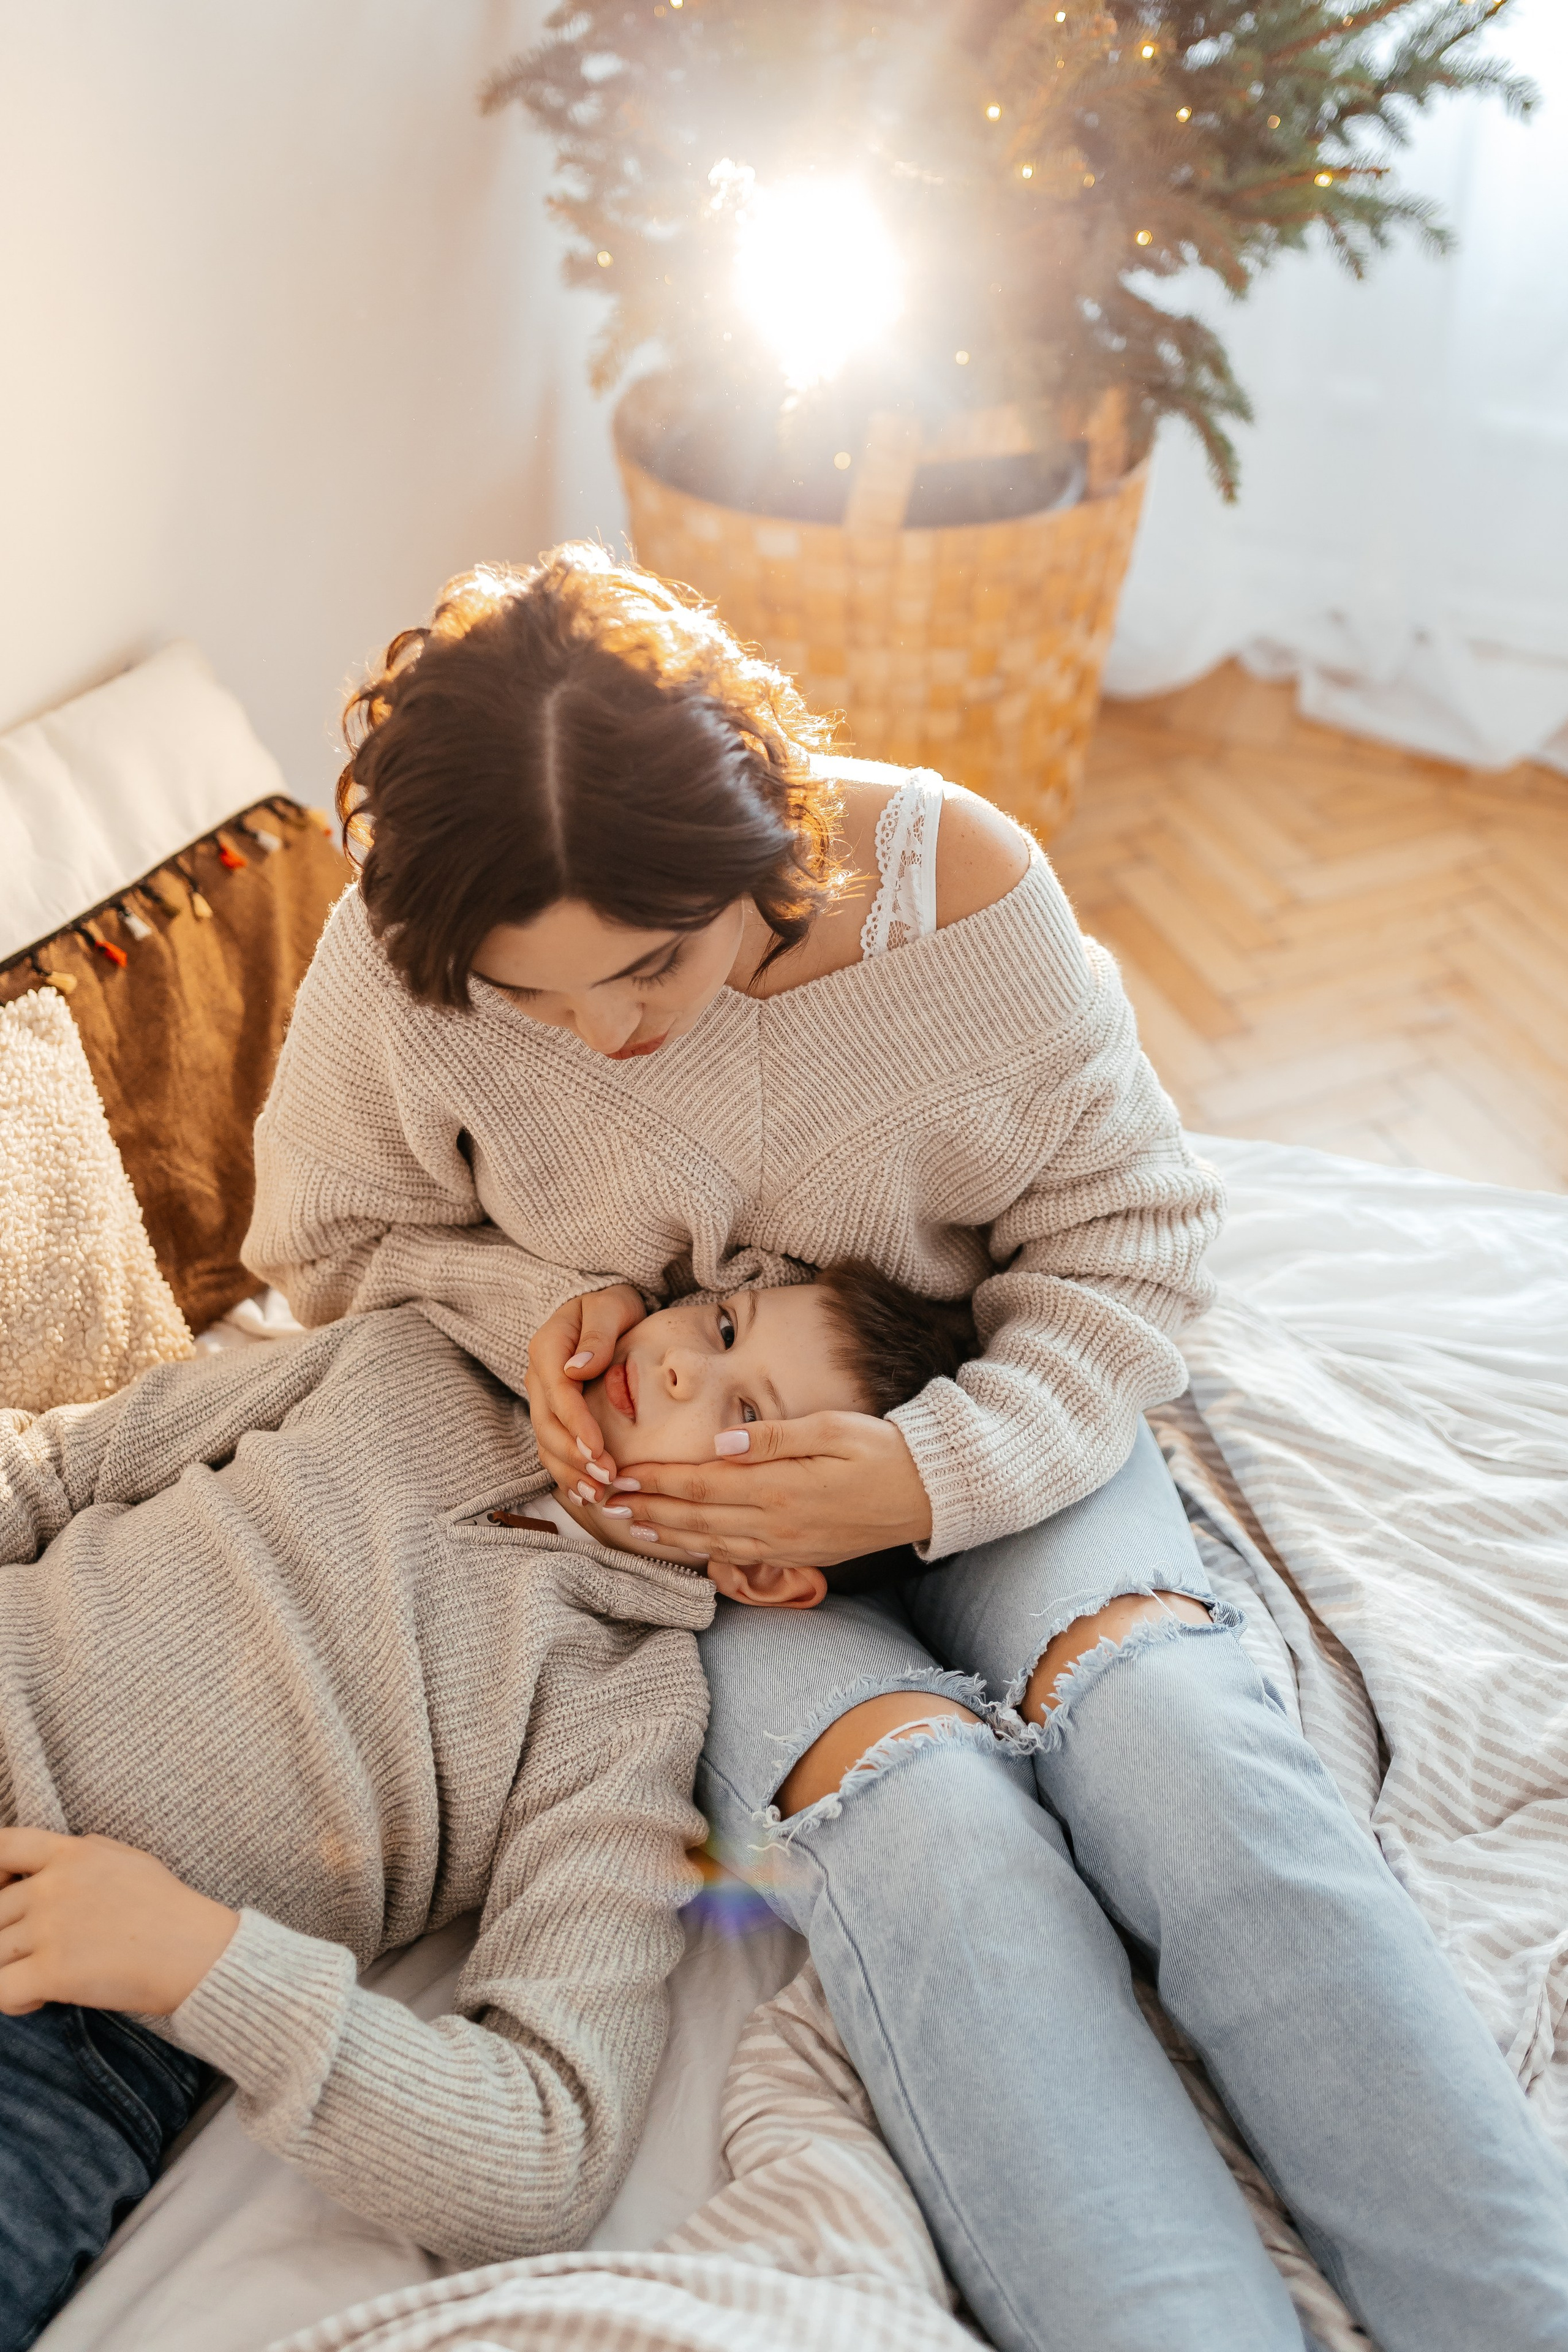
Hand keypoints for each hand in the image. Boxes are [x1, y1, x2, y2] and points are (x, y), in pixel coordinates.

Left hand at [0, 1828, 237, 2016]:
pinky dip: (11, 2000)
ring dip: (8, 1970)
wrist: (196, 1951)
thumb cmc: (168, 1908)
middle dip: (6, 1938)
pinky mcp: (52, 1972)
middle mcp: (53, 1887)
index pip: (2, 1847)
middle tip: (33, 1954)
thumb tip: (56, 1856)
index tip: (0, 1890)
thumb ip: (86, 1851)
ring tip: (37, 1981)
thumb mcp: (128, 1858)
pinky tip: (37, 2000)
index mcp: (72, 1854)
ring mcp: (50, 1928)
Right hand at [525, 1285, 645, 1493]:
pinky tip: (586, 1494)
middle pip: (547, 1425)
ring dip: (569, 1472)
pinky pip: (552, 1448)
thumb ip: (597, 1335)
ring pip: (546, 1443)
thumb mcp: (610, 1307)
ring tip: (599, 1494)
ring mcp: (542, 1398)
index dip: (576, 1424)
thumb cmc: (611, 1305)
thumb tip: (577, 1368)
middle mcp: (538, 1376)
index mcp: (547, 1348)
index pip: (558, 1393)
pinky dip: (566, 1473)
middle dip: (575, 1456)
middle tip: (608, 1478)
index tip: (600, 1448)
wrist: (604, 1308)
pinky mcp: (552, 1414)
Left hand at [611, 1411, 933, 1569]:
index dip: (656, 1480)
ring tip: (631, 1526)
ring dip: (667, 1534)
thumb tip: (721, 1445)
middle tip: (605, 1502)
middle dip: (647, 1509)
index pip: (700, 1483)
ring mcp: (787, 1545)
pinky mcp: (799, 1555)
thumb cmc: (882, 1450)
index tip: (621, 1473)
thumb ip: (774, 1438)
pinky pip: (738, 1556)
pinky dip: (703, 1550)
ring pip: (711, 1542)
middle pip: (696, 1517)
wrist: (930, 1494)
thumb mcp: (833, 1428)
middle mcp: (776, 1523)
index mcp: (779, 1487)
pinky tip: (686, 1544)